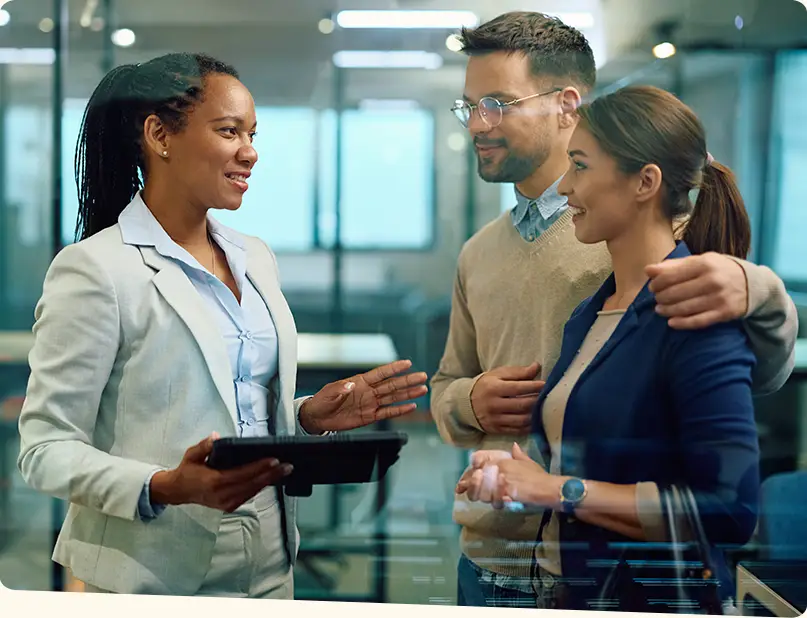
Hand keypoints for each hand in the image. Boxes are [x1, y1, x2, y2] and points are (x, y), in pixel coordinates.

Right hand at [150, 433, 292, 512]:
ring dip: (270, 481)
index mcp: (214, 482)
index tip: (274, 460)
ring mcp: (226, 503)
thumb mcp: (191, 455)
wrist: (178, 491)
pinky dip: (261, 486)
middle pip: (252, 484)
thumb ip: (204, 446)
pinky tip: (271, 478)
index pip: (242, 474)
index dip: (259, 467)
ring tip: (284, 470)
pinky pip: (249, 495)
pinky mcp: (229, 506)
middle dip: (271, 474)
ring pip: (253, 491)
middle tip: (288, 466)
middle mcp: (222, 495)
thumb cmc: (187, 470)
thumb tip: (216, 437)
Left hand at [298, 360, 427, 433]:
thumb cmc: (322, 401)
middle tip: (422, 376)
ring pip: (393, 397)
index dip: (394, 368)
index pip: (380, 373)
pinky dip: (399, 410)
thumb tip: (351, 384)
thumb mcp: (329, 392)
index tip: (407, 363)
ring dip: (408, 394)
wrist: (318, 417)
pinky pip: (387, 413)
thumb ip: (341, 388)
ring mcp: (371, 403)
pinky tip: (411, 407)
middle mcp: (369, 391)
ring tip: (422, 390)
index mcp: (360, 381)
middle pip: (392, 384)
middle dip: (408, 380)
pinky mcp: (369, 416)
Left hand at [457, 444, 559, 509]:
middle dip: (468, 484)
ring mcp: (501, 480)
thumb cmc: (539, 476)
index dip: (469, 472)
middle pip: (475, 476)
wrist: (549, 487)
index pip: (478, 462)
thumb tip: (514, 445)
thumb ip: (519, 455)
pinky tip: (497, 501)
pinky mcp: (506, 493)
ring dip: (478, 493)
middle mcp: (499, 468)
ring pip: (480, 489)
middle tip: (461, 489)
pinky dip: (494, 501)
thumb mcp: (528, 463)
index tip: (463, 480)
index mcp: (502, 460)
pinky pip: (493, 499)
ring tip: (478, 496)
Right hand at [470, 363, 543, 434]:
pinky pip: (517, 430)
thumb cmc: (486, 385)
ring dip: (535, 415)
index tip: (546, 384)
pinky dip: (529, 426)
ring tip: (544, 409)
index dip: (534, 386)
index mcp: (493, 388)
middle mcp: (494, 405)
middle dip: (537, 401)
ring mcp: (495, 420)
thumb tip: (537, 366)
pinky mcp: (497, 430)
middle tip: (549, 397)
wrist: (465, 404)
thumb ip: (518, 372)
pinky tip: (536, 420)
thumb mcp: (498, 374)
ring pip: (521, 420)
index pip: (518, 388)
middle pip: (521, 405)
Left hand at [646, 252, 747, 329]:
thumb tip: (648, 270)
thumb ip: (674, 265)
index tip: (652, 287)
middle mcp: (712, 280)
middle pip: (674, 293)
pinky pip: (697, 321)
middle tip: (657, 298)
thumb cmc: (720, 271)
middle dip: (660, 297)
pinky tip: (671, 322)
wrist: (754, 285)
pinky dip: (681, 323)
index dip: (656, 283)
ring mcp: (718, 298)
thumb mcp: (701, 261)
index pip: (670, 276)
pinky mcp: (724, 313)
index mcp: (705, 264)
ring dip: (667, 311)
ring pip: (683, 308)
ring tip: (660, 309)